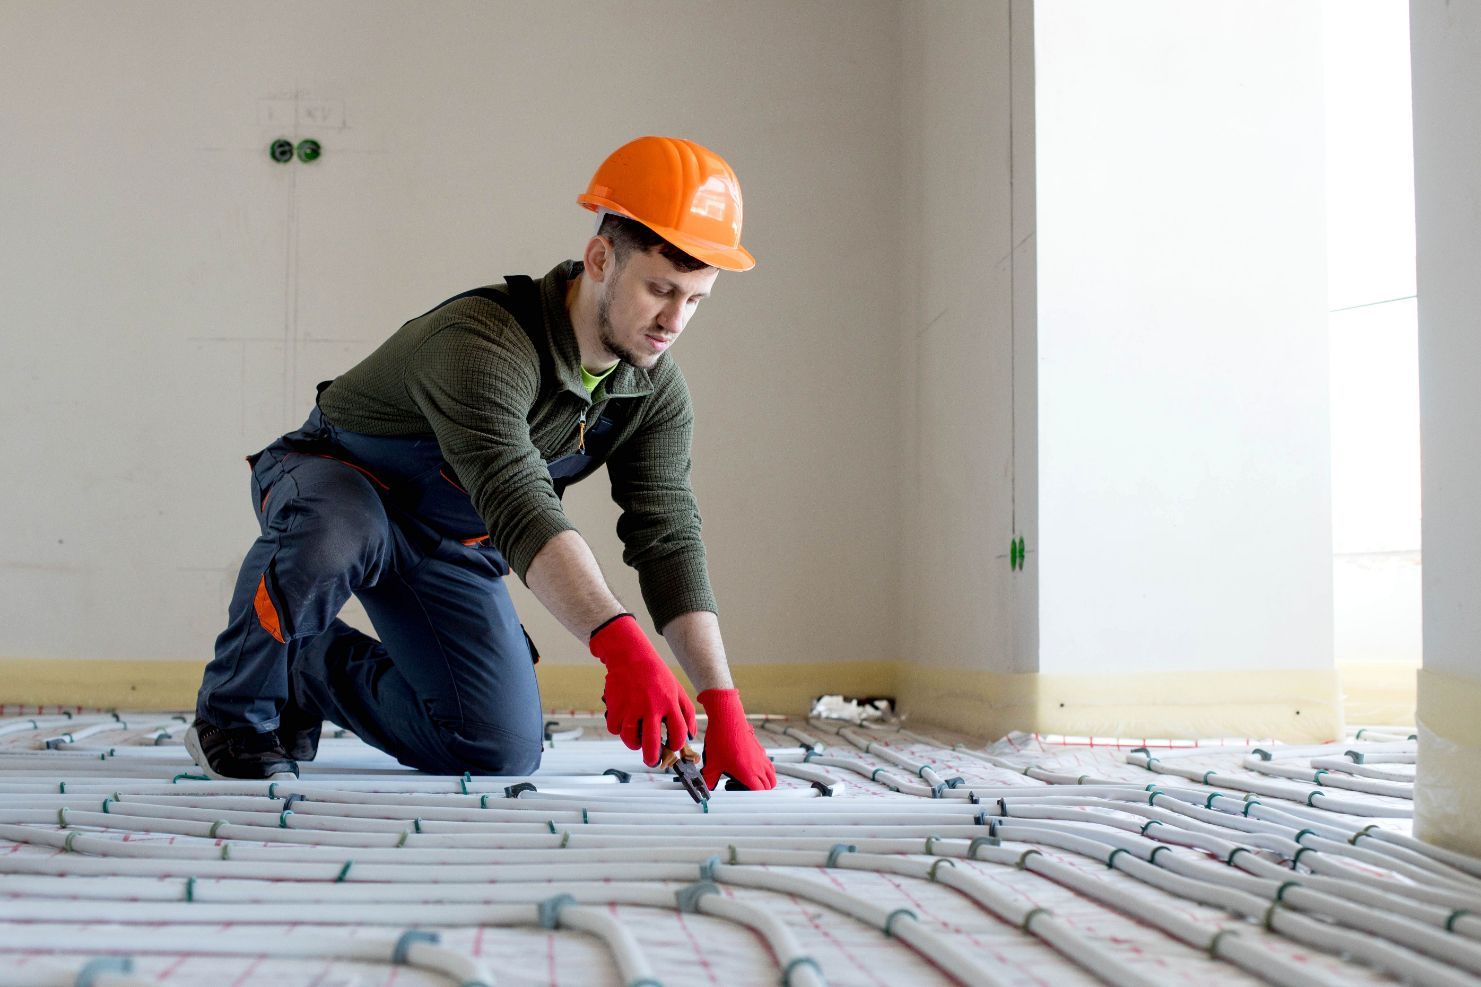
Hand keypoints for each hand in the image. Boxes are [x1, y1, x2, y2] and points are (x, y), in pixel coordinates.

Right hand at [589, 613, 696, 765]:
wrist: (630, 655)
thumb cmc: (655, 673)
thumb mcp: (677, 689)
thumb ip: (687, 712)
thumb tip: (691, 735)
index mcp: (669, 702)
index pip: (678, 733)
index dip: (677, 745)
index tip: (673, 746)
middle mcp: (651, 707)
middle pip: (652, 744)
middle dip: (653, 759)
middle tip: (652, 761)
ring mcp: (632, 708)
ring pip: (631, 740)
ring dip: (634, 745)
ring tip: (637, 741)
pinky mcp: (615, 707)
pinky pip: (615, 729)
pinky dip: (618, 729)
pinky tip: (624, 721)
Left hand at [697, 688, 775, 790]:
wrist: (727, 719)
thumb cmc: (721, 739)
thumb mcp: (712, 764)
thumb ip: (709, 779)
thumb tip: (706, 789)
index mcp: (749, 773)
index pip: (760, 792)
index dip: (750, 796)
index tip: (737, 792)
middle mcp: (759, 766)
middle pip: (768, 786)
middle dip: (756, 791)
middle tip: (738, 785)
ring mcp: (761, 757)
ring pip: (771, 776)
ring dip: (763, 781)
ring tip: (746, 778)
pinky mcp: (760, 749)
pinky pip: (768, 765)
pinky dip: (764, 770)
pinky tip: (747, 766)